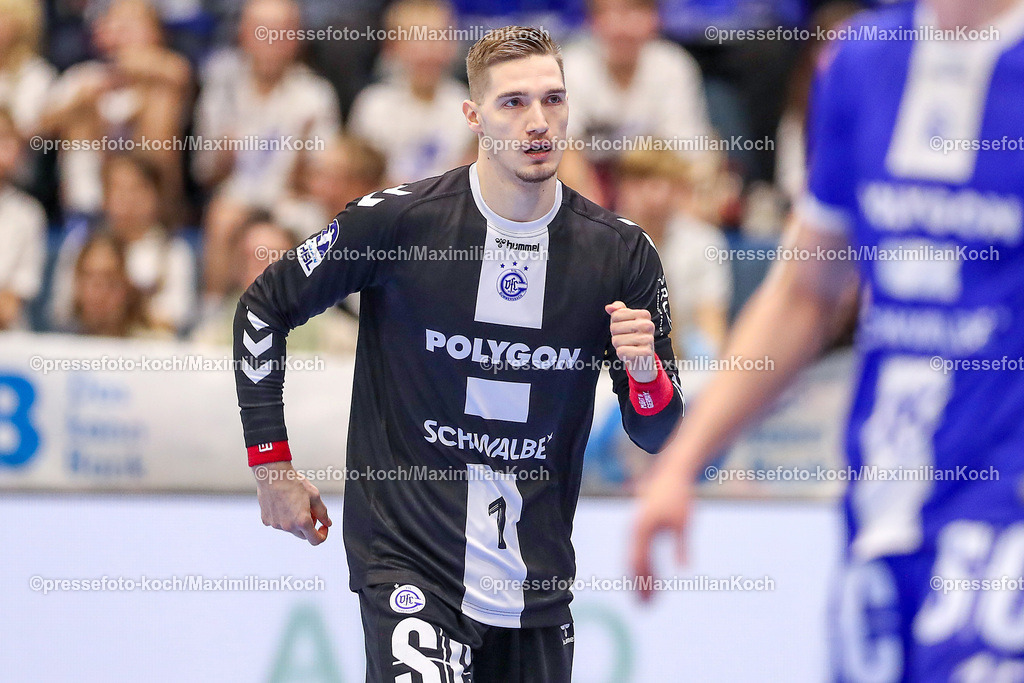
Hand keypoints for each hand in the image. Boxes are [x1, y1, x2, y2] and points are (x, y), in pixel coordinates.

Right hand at [254, 461, 330, 544]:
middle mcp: (288, 526)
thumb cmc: (294, 483)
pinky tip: (283, 503)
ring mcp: (276, 524)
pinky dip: (283, 517)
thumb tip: (328, 523)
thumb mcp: (314, 496)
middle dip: (309, 526)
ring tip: (294, 503)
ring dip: (295, 521)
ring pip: (290, 528)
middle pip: (303, 535)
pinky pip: (278, 523)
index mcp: (302, 521)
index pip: (315, 540)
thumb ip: (322, 513)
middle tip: (309, 510)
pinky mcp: (267, 520)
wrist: (273, 475)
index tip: (323, 526)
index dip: (322, 535)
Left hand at [606, 301, 656, 381]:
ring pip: (616, 340)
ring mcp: (648, 339)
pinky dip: (622, 354)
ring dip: (619, 346)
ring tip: (629, 347)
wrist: (643, 360)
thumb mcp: (626, 321)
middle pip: (614, 328)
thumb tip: (609, 307)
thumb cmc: (633, 338)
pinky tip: (630, 354)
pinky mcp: (645, 353)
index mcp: (644, 314)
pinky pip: (621, 351)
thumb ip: (618, 310)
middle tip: (626, 340)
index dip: (615, 324)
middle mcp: (648, 325)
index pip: (615, 315)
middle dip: (616, 336)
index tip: (625, 329)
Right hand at [630, 459, 693, 601]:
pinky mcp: (640, 526)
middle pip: (632, 564)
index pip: (640, 563)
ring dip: (639, 577)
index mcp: (643, 530)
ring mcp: (635, 528)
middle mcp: (634, 530)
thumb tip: (685, 570)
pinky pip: (637, 550)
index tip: (650, 602)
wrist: (672, 473)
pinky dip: (641, 566)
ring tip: (646, 596)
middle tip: (644, 608)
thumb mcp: (683, 523)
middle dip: (638, 586)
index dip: (644, 584)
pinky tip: (647, 575)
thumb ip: (682, 547)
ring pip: (633, 558)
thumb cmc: (679, 497)